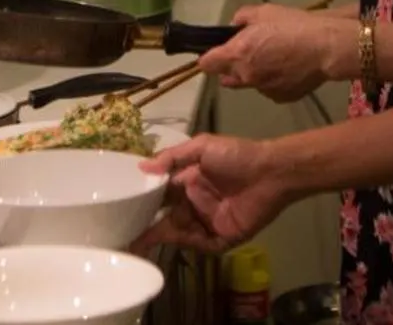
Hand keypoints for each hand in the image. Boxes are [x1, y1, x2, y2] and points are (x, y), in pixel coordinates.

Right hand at [135, 134, 296, 253]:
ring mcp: (209, 222)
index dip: (143, 201)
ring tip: (140, 242)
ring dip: (164, 236)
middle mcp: (195, 204)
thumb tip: (142, 168)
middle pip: (167, 219)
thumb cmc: (237, 155)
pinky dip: (189, 245)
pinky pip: (202, 245)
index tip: (122, 207)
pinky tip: (175, 242)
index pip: (161, 195)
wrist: (271, 172)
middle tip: (123, 235)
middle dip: (147, 227)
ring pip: (180, 233)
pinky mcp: (223, 237)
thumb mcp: (202, 147)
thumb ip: (172, 157)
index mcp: (188, 182)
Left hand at [196, 5, 354, 102]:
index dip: (209, 57)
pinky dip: (272, 81)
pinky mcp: (280, 98)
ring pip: (248, 84)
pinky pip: (268, 90)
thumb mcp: (263, 11)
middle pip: (226, 76)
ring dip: (253, 74)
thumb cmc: (293, 26)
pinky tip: (287, 69)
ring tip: (274, 59)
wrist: (324, 48)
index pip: (206, 64)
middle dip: (232, 66)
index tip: (216, 52)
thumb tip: (234, 27)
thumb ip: (241, 18)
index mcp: (237, 54)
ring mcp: (263, 90)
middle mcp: (246, 76)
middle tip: (250, 51)